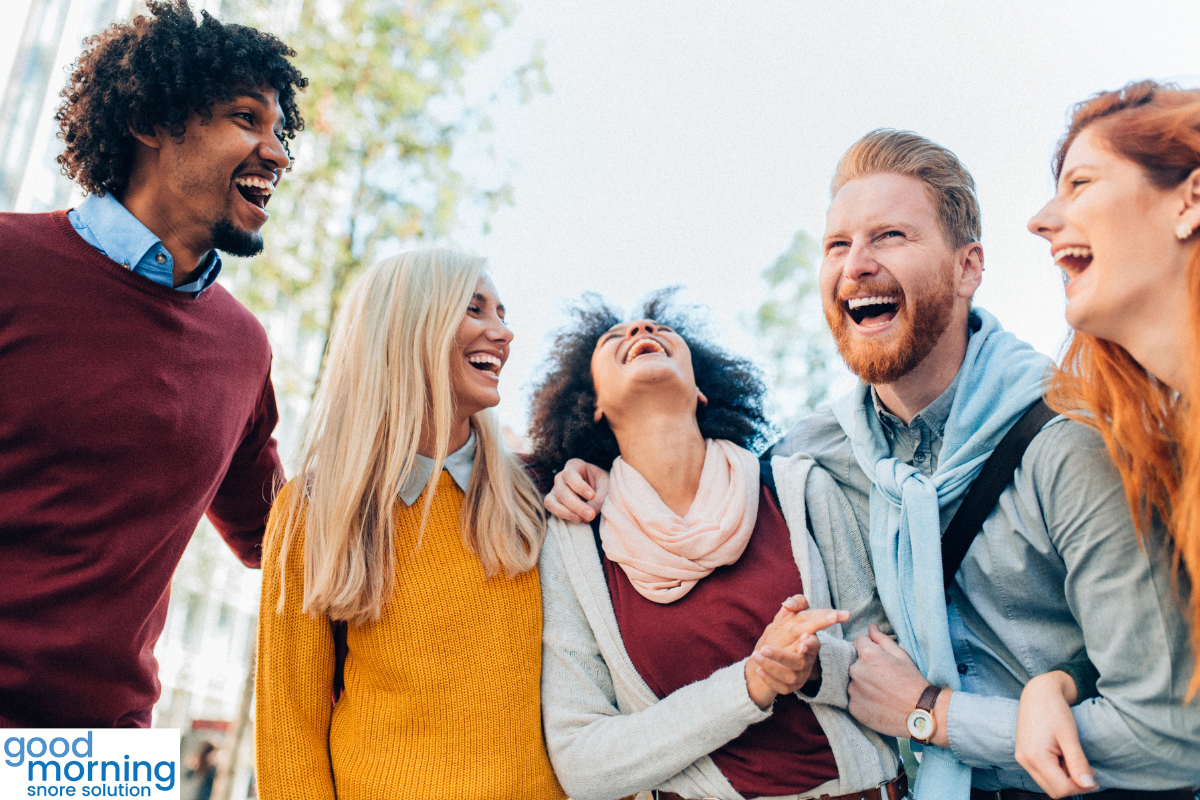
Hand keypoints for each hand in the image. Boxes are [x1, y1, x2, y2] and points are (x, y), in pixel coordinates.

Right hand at [544, 459, 608, 522]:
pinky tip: (577, 519)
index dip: (579, 486)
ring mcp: (556, 488)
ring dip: (568, 511)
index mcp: (575, 466)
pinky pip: (551, 507)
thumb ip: (597, 502)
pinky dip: (562, 514)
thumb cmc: (604, 487)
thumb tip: (584, 517)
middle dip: (576, 504)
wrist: (602, 492)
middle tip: (590, 515)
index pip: (570, 473)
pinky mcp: (553, 500)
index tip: (592, 496)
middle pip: (562, 490)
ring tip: (582, 519)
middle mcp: (562, 476)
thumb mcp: (605, 491)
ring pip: (553, 499)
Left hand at [745, 595, 847, 708]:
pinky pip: (782, 688)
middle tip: (763, 648)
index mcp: (811, 643)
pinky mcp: (791, 686)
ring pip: (790, 676)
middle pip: (799, 661)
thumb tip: (788, 603)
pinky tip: (759, 670)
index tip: (803, 641)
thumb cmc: (790, 631)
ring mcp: (801, 675)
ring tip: (756, 655)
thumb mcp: (794, 615)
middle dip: (781, 656)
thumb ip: (797, 604)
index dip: (811, 644)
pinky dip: (770, 680)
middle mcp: (808, 661)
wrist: (777, 654)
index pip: (815, 643)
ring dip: (772, 666)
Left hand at [848, 624, 949, 744]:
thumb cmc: (912, 681)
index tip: (879, 659)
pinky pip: (852, 698)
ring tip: (879, 691)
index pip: (858, 641)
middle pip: (853, 661)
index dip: (869, 647)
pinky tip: (876, 702)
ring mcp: (853, 690)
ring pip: (851, 680)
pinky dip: (861, 699)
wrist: (919, 712)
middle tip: (881, 677)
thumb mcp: (901, 655)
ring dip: (861, 683)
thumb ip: (882, 639)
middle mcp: (856, 671)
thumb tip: (871, 627)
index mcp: (868, 654)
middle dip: (863, 665)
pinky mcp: (853, 708)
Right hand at [1015, 671, 1097, 796]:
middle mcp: (1024, 761)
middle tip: (1088, 770)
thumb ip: (1078, 763)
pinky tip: (1065, 757)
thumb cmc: (1054, 710)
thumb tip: (1088, 786)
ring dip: (1066, 779)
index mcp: (1034, 757)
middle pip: (1054, 791)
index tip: (1094, 776)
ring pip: (1048, 784)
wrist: (1038, 692)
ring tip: (1075, 760)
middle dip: (1074, 785)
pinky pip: (1043, 774)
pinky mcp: (1025, 755)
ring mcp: (1022, 758)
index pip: (1061, 788)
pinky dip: (1058, 772)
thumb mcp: (1070, 736)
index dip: (1081, 787)